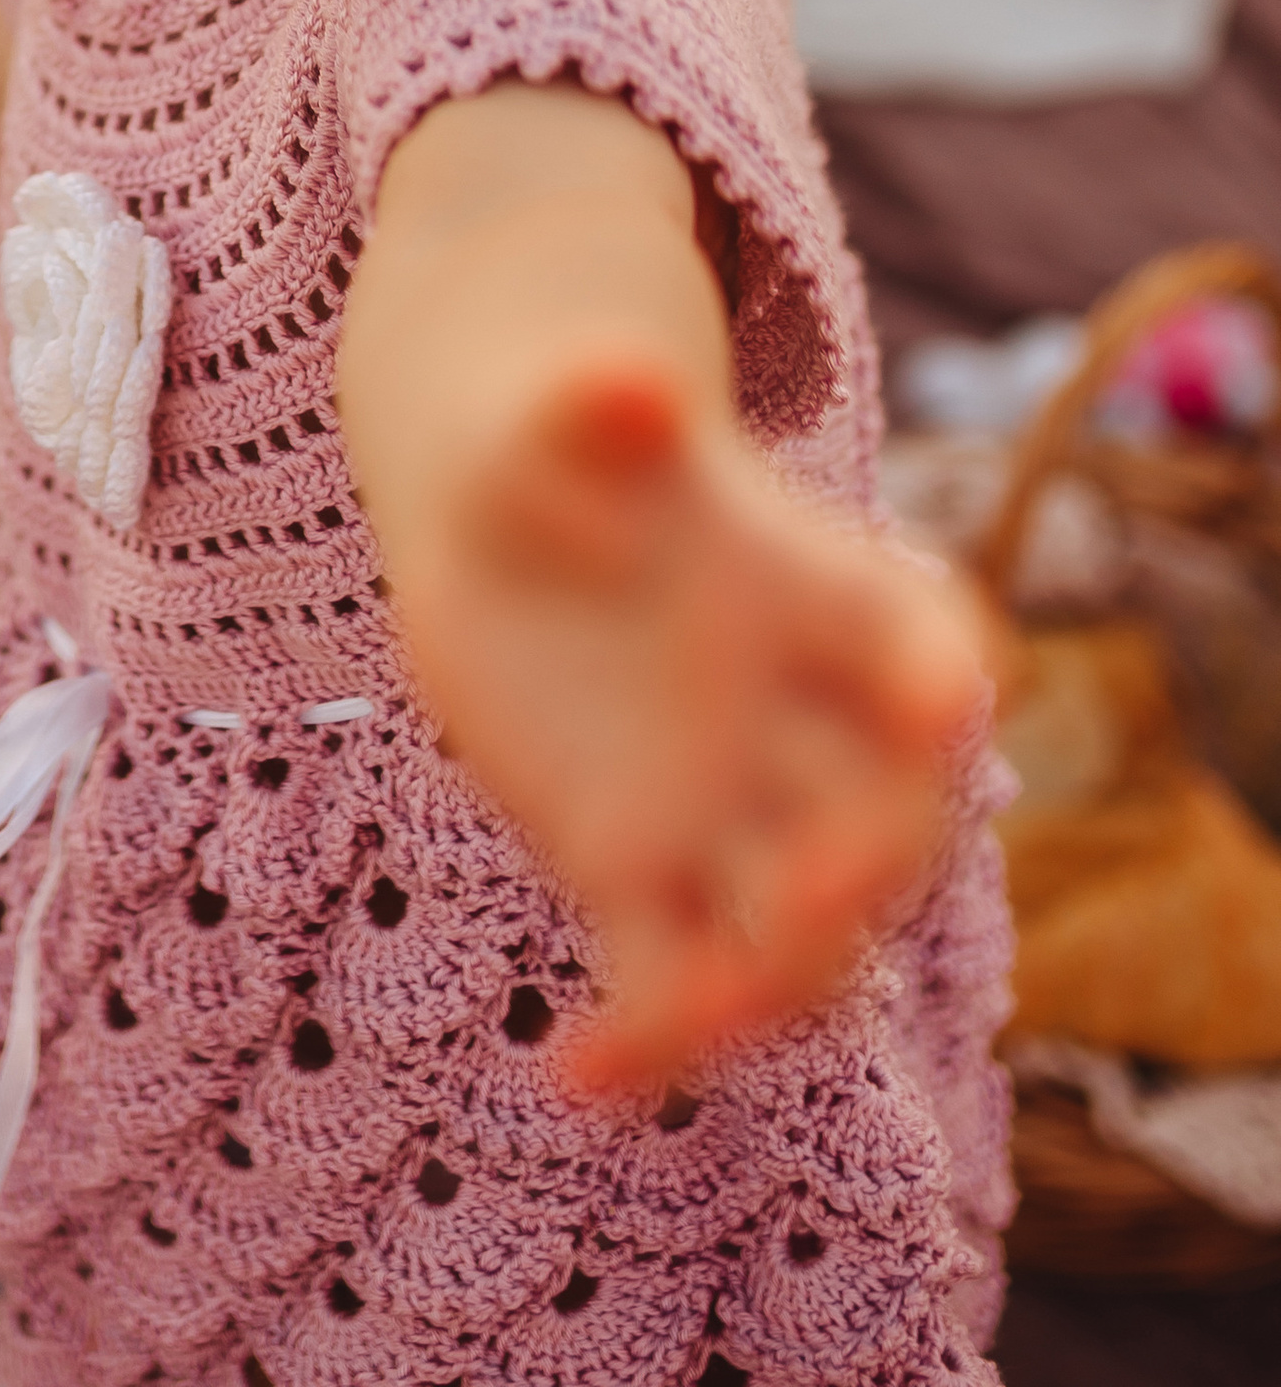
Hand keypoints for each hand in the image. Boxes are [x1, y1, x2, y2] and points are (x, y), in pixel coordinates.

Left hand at [428, 358, 983, 1093]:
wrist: (502, 511)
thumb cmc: (559, 442)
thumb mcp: (568, 409)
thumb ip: (602, 398)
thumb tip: (629, 375)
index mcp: (823, 595)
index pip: (926, 645)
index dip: (940, 675)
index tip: (947, 701)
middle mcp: (804, 723)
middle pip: (884, 821)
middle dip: (862, 865)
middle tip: (804, 899)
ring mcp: (726, 810)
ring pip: (792, 936)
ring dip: (765, 984)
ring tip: (683, 1018)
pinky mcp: (633, 870)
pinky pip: (663, 978)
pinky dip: (638, 1039)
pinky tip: (570, 1074)